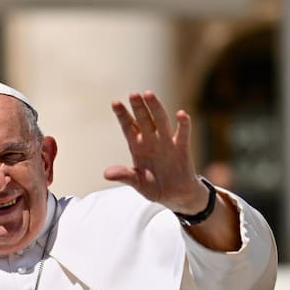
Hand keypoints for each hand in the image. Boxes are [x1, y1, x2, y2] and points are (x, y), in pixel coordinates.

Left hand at [103, 91, 208, 214]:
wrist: (175, 195)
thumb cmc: (154, 186)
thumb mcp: (137, 183)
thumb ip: (125, 176)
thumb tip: (106, 174)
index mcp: (138, 146)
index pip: (128, 127)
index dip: (122, 115)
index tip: (115, 103)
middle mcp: (151, 140)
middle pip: (144, 120)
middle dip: (138, 107)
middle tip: (133, 94)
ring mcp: (167, 142)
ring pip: (161, 121)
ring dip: (155, 108)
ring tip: (149, 95)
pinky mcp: (182, 149)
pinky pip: (183, 134)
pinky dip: (183, 124)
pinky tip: (181, 114)